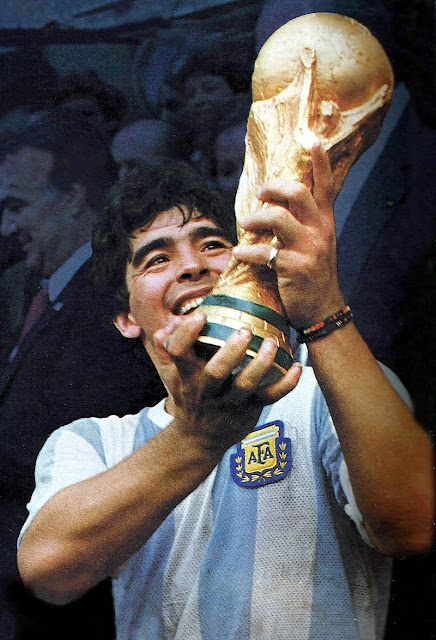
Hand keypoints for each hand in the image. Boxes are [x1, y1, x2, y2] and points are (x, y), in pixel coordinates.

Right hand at [154, 311, 301, 452]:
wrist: (199, 438)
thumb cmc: (188, 395)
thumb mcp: (171, 374)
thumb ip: (166, 347)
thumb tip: (170, 323)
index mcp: (186, 375)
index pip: (179, 353)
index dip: (187, 333)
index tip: (201, 315)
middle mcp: (207, 390)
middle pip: (217, 371)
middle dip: (231, 351)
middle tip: (244, 331)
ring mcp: (230, 401)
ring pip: (247, 384)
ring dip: (261, 363)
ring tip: (271, 343)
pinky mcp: (251, 409)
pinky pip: (271, 397)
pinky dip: (288, 383)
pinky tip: (298, 366)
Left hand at [233, 142, 344, 327]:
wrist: (323, 308)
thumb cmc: (313, 273)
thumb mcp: (316, 242)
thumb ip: (302, 220)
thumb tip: (273, 200)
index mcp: (325, 220)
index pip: (325, 184)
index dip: (318, 159)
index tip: (309, 136)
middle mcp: (320, 230)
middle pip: (296, 192)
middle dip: (271, 188)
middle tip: (259, 196)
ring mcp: (309, 248)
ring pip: (277, 217)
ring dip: (255, 218)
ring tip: (244, 224)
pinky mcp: (295, 267)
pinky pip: (264, 252)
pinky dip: (247, 251)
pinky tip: (239, 253)